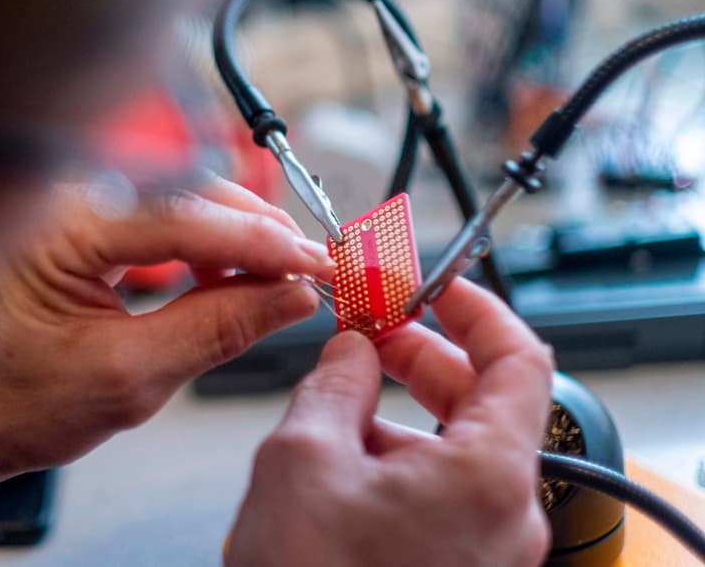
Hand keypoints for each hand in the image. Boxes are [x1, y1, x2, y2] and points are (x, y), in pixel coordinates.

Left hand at [0, 171, 332, 477]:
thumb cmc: (0, 402)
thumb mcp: (128, 376)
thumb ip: (217, 328)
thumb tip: (285, 297)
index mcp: (60, 221)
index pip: (189, 215)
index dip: (265, 243)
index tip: (316, 265)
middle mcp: (56, 195)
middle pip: (186, 192)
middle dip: (255, 232)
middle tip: (307, 273)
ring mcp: (59, 203)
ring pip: (173, 200)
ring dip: (229, 238)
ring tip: (272, 282)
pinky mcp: (66, 221)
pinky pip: (146, 217)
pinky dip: (193, 245)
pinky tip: (221, 277)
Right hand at [227, 279, 553, 566]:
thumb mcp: (304, 453)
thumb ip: (336, 382)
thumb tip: (352, 351)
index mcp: (488, 474)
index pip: (520, 358)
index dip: (476, 308)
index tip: (437, 286)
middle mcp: (507, 517)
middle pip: (487, 404)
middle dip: (422, 358)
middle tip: (371, 332)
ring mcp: (488, 554)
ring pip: (457, 453)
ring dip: (398, 416)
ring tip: (331, 409)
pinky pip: (443, 498)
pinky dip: (398, 464)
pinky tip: (339, 463)